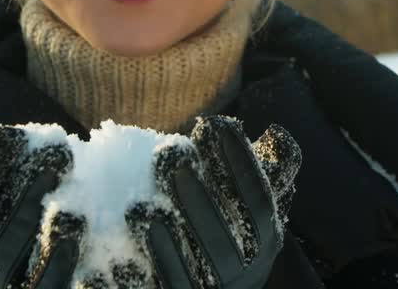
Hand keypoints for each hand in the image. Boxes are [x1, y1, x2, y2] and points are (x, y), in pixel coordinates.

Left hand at [129, 117, 301, 288]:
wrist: (226, 286)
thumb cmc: (237, 225)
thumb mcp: (256, 201)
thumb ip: (272, 169)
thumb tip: (277, 135)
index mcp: (263, 238)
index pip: (257, 201)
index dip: (239, 163)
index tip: (213, 125)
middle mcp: (241, 270)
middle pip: (220, 239)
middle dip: (196, 197)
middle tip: (170, 154)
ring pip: (189, 272)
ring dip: (165, 242)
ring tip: (139, 207)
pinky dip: (138, 276)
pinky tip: (120, 253)